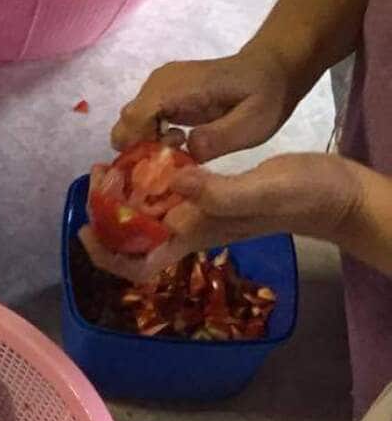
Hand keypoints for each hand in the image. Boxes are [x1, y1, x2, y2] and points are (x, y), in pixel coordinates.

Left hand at [80, 153, 361, 283]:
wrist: (333, 192)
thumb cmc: (300, 196)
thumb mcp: (259, 191)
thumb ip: (217, 192)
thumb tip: (172, 182)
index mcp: (193, 237)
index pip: (139, 265)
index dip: (107, 256)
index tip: (87, 229)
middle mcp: (188, 230)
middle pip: (133, 238)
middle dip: (106, 215)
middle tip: (96, 177)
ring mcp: (198, 213)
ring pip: (146, 214)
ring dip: (122, 194)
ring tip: (110, 165)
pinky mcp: (208, 194)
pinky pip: (167, 192)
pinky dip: (149, 178)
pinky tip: (147, 155)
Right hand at [111, 48, 300, 162]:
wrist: (272, 70)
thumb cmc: (265, 96)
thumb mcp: (253, 123)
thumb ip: (217, 138)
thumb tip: (185, 149)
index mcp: (176, 87)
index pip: (134, 119)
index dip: (140, 148)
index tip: (163, 165)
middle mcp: (158, 83)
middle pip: (125, 124)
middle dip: (141, 150)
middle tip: (172, 160)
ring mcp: (157, 87)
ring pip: (129, 124)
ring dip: (146, 146)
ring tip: (180, 149)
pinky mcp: (161, 94)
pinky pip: (140, 121)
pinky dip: (151, 138)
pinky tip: (179, 142)